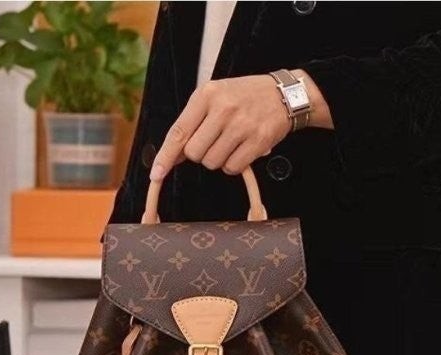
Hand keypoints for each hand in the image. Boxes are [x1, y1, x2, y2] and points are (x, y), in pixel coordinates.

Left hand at [150, 69, 332, 180]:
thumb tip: (171, 156)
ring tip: (231, 142)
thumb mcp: (215, 98)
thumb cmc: (244, 97)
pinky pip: (233, 168)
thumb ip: (192, 123)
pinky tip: (242, 149)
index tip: (156, 174)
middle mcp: (223, 109)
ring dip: (218, 159)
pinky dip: (234, 164)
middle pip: (194, 153)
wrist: (284, 95)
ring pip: (213, 162)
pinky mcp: (258, 141)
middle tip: (214, 142)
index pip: (178, 132)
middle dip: (200, 154)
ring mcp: (241, 126)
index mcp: (207, 95)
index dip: (165, 156)